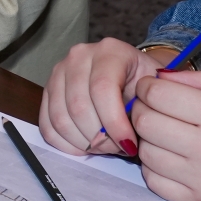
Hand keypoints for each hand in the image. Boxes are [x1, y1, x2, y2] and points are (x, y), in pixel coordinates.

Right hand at [41, 38, 170, 156]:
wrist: (131, 74)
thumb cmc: (145, 85)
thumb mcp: (153, 91)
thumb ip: (144, 110)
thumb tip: (126, 141)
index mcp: (109, 51)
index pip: (103, 89)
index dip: (115, 124)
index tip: (129, 146)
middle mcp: (79, 56)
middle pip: (78, 106)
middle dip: (99, 138)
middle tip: (117, 149)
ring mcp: (59, 71)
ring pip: (60, 118)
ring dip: (83, 142)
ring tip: (104, 148)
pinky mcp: (47, 90)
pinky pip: (46, 124)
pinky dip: (64, 144)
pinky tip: (84, 148)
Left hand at [130, 70, 200, 200]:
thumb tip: (163, 75)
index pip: (159, 95)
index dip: (149, 86)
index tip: (154, 86)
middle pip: (145, 122)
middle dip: (142, 108)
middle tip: (156, 106)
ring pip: (145, 152)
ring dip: (147, 138)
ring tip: (166, 131)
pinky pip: (155, 182)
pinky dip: (154, 167)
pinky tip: (171, 157)